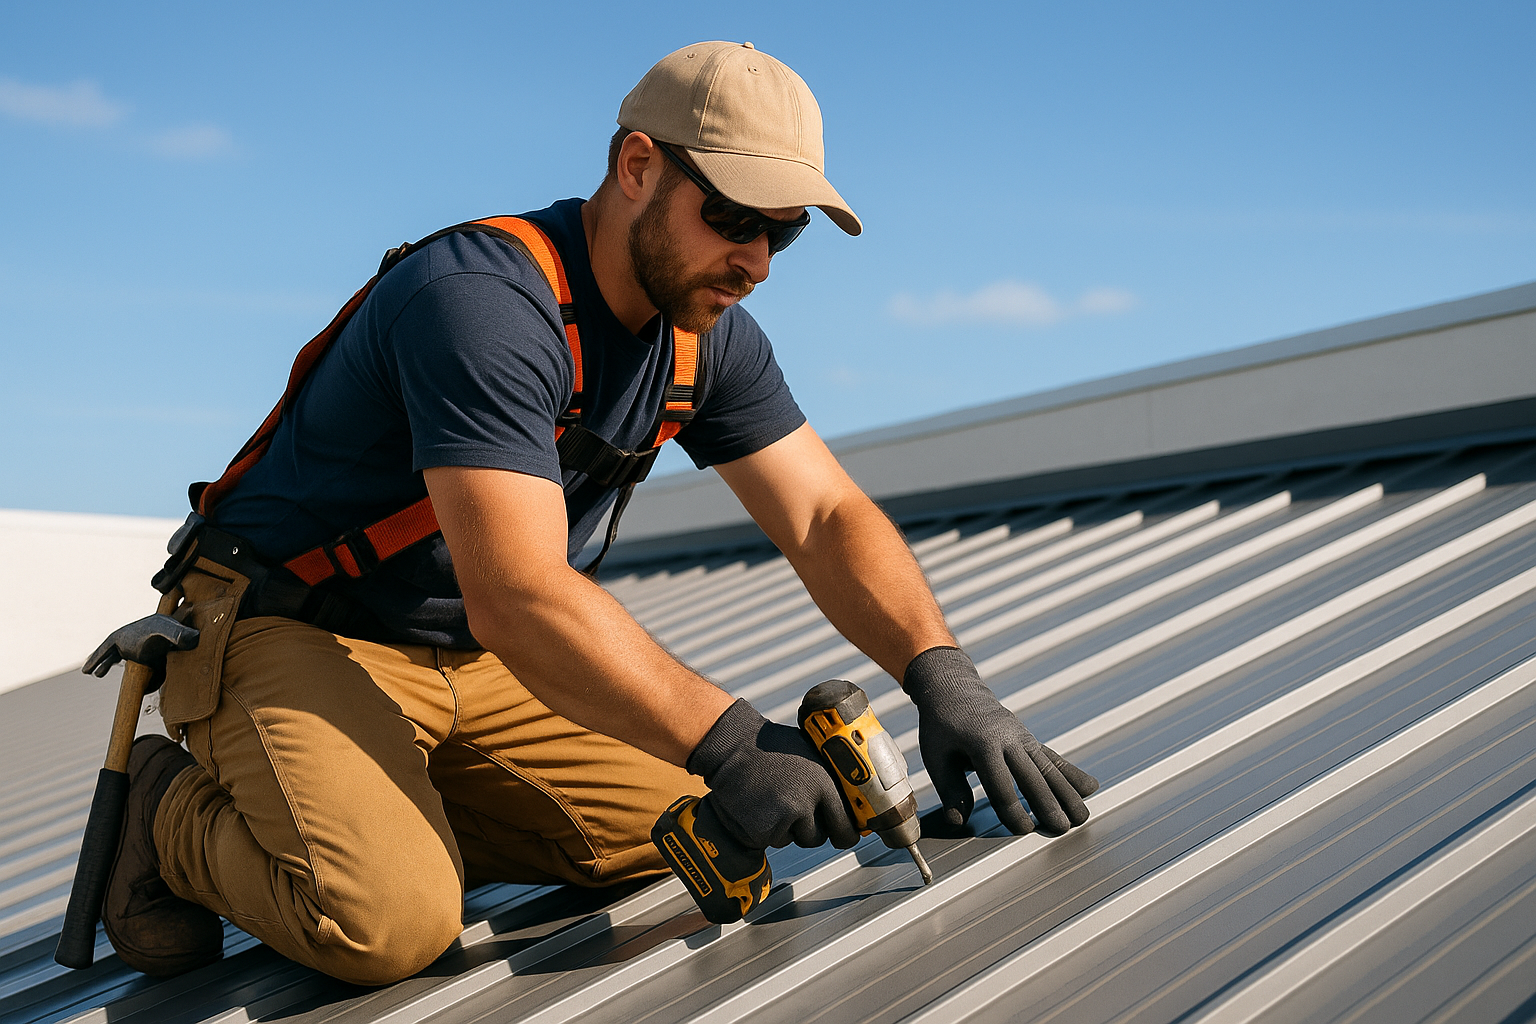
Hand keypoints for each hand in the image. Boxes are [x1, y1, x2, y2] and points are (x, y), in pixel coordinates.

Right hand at [688, 698, 861, 849]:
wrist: (733, 746)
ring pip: (794, 840)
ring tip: (772, 798)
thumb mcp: (812, 756)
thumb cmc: (773, 747)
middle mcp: (806, 803)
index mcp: (824, 783)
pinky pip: (771, 840)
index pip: (846, 826)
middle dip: (810, 829)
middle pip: (818, 838)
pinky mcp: (762, 830)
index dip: (845, 834)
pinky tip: (759, 805)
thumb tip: (849, 805)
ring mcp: (783, 818)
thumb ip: (830, 782)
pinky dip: (766, 829)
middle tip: (794, 809)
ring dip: (786, 828)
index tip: (843, 836)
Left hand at [904, 647, 1098, 835]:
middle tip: (1062, 828)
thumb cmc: (942, 725)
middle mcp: (1008, 738)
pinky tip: (1089, 788)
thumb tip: (960, 821)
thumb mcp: (935, 756)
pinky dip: (1071, 773)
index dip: (1012, 809)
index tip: (1023, 831)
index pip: (1000, 783)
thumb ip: (949, 789)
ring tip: (1081, 817)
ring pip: (1049, 767)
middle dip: (1048, 803)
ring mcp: (1022, 737)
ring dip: (1067, 793)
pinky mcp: (1029, 739)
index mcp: (982, 742)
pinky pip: (1052, 757)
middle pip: (1032, 775)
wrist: (954, 690)